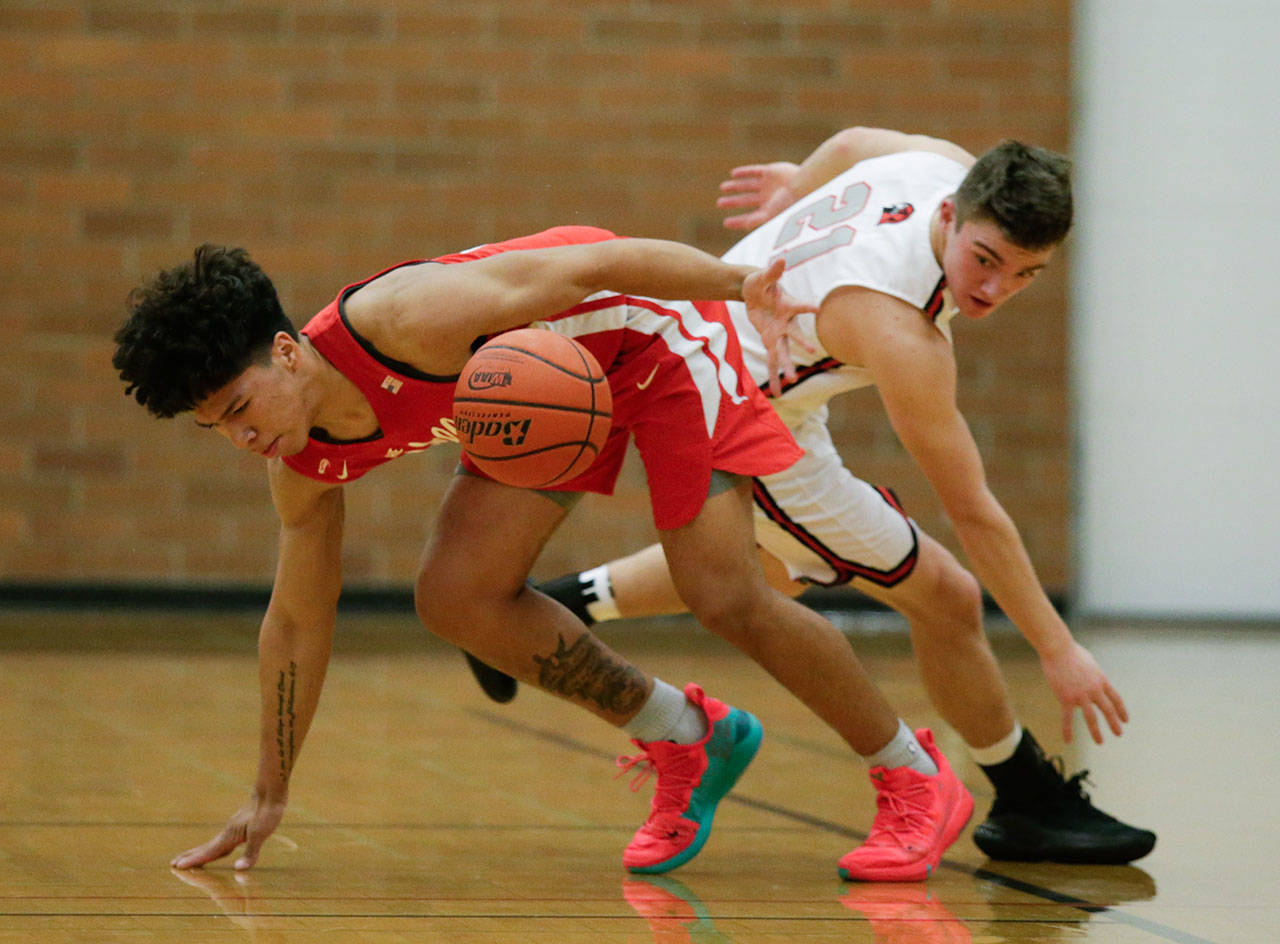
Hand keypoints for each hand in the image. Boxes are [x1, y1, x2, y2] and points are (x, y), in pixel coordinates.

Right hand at [171, 792, 287, 870]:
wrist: (271, 791)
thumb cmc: (267, 812)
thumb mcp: (261, 834)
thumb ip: (250, 853)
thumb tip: (237, 870)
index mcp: (229, 836)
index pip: (209, 852)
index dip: (194, 860)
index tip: (177, 867)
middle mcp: (228, 833)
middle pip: (206, 848)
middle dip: (191, 856)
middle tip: (173, 864)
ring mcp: (233, 829)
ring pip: (213, 844)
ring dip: (201, 852)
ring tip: (189, 857)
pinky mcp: (240, 826)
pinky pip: (223, 841)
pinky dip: (215, 849)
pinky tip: (220, 850)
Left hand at [717, 162, 799, 228]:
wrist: (805, 185)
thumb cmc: (791, 205)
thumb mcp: (772, 217)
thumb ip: (757, 223)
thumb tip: (744, 232)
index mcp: (770, 213)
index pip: (750, 218)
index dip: (738, 221)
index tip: (725, 223)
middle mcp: (769, 199)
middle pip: (747, 201)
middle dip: (733, 203)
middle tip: (719, 203)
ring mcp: (770, 185)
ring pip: (748, 186)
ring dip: (736, 187)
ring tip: (723, 188)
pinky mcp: (772, 171)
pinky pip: (755, 172)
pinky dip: (744, 173)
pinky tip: (733, 174)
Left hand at [742, 257, 817, 395]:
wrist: (754, 291)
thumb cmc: (761, 282)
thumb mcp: (763, 276)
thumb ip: (772, 271)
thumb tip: (779, 259)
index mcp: (787, 305)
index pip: (799, 305)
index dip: (807, 306)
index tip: (818, 308)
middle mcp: (786, 323)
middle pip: (794, 335)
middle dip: (801, 343)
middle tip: (810, 351)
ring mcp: (778, 334)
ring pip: (783, 353)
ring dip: (786, 367)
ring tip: (791, 382)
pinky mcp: (770, 340)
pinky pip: (771, 360)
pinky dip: (773, 374)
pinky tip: (777, 392)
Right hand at [1039, 641, 1128, 744]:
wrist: (1058, 648)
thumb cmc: (1070, 651)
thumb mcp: (1088, 661)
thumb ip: (1091, 673)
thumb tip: (1089, 677)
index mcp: (1101, 680)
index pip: (1115, 698)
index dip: (1121, 710)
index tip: (1125, 720)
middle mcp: (1094, 689)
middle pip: (1108, 709)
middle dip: (1114, 723)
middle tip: (1119, 733)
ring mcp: (1081, 695)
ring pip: (1092, 717)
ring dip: (1096, 731)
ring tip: (1100, 742)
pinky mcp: (1066, 698)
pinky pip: (1067, 718)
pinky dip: (1067, 730)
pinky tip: (1068, 741)